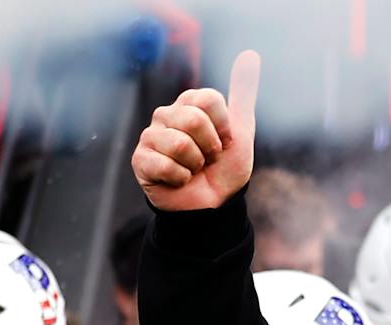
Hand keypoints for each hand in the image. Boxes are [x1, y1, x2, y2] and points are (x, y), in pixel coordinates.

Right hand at [132, 50, 260, 211]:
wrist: (215, 205)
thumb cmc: (225, 169)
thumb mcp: (241, 129)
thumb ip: (242, 93)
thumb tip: (250, 54)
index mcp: (189, 104)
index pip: (208, 99)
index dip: (224, 126)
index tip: (224, 141)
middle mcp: (167, 115)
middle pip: (194, 118)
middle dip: (210, 147)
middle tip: (208, 159)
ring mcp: (151, 136)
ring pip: (180, 143)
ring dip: (196, 165)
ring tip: (194, 170)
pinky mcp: (140, 160)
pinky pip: (165, 164)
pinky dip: (181, 178)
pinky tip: (179, 181)